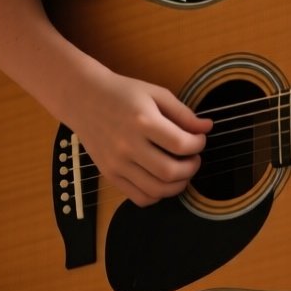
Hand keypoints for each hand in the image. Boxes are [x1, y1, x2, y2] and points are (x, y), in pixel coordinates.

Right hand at [61, 68, 212, 206]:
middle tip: (193, 158)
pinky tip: (162, 181)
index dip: (198, 145)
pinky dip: (157, 195)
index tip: (199, 140)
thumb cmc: (122, 93)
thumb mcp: (155, 93)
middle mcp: (128, 145)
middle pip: (170, 171)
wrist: (83, 99)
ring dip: (178, 185)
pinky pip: (139, 197)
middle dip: (192, 168)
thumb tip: (207, 128)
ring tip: (182, 171)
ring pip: (156, 190)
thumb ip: (183, 113)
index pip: (180, 144)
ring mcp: (117, 163)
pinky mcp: (109, 175)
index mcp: (142, 121)